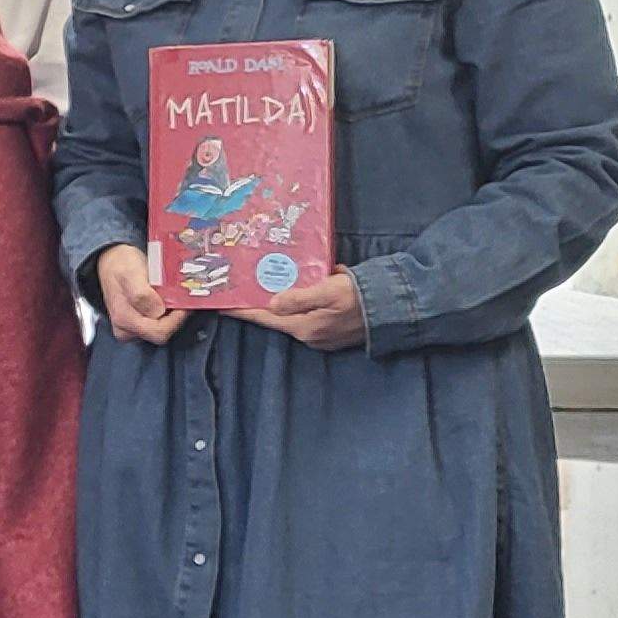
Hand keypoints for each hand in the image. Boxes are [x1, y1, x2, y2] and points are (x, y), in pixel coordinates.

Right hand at [91, 244, 191, 345]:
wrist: (112, 260)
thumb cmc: (121, 265)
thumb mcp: (130, 274)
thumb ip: (142, 295)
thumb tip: (158, 311)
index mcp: (124, 320)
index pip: (159, 332)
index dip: (176, 319)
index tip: (184, 302)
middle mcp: (126, 330)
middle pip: (162, 333)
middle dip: (175, 316)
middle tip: (180, 296)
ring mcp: (131, 329)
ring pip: (162, 329)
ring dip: (172, 313)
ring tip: (172, 295)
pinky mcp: (137, 324)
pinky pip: (158, 324)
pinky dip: (167, 312)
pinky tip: (167, 298)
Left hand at [232, 269, 368, 352]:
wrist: (395, 309)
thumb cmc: (361, 297)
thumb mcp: (329, 291)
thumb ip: (299, 298)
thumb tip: (272, 303)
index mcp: (304, 327)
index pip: (265, 317)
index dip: (243, 310)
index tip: (221, 305)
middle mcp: (310, 335)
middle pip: (277, 317)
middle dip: (260, 303)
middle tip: (243, 288)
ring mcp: (322, 334)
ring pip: (294, 314)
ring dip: (283, 300)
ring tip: (267, 283)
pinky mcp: (333, 329)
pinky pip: (310, 313)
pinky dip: (304, 300)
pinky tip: (306, 285)